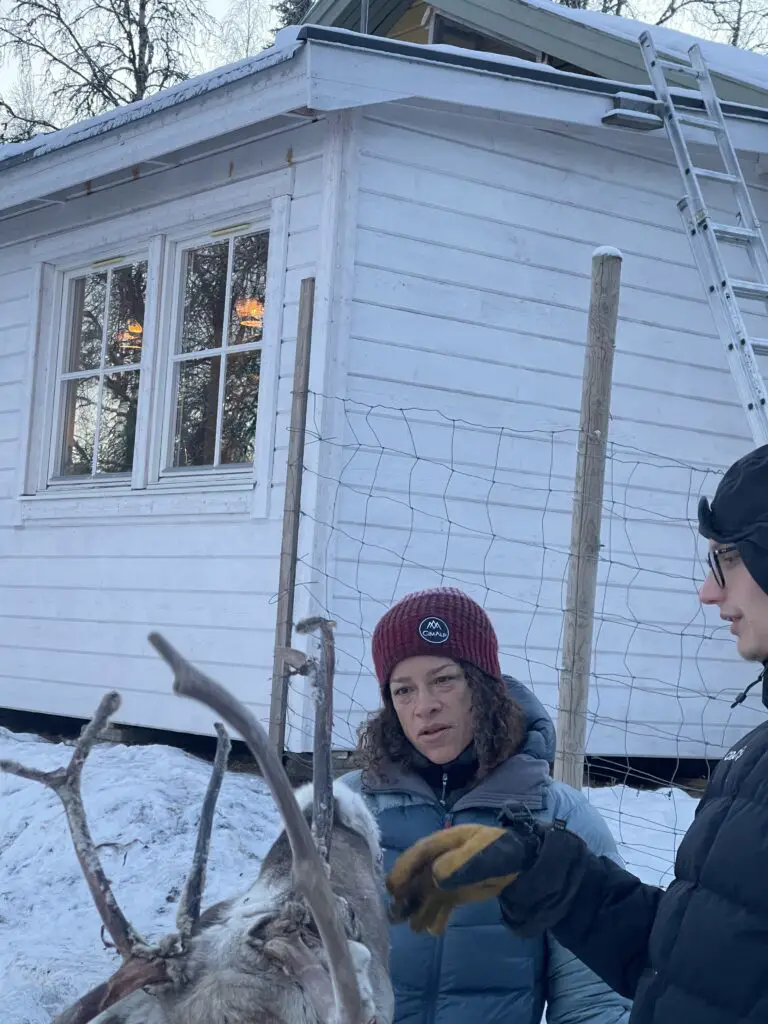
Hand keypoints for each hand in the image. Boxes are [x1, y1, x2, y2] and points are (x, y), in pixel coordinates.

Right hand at [386, 823, 535, 935]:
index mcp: (444, 842)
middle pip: (417, 875)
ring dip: (418, 909)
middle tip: (396, 914)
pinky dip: (436, 917)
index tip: (392, 887)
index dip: (404, 868)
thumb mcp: (482, 852)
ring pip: (426, 893)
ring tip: (415, 928)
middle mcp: (440, 859)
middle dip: (405, 894)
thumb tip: (435, 875)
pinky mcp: (454, 892)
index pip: (419, 853)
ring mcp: (446, 876)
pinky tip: (434, 930)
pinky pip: (440, 905)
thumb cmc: (500, 851)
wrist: (521, 863)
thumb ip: (460, 862)